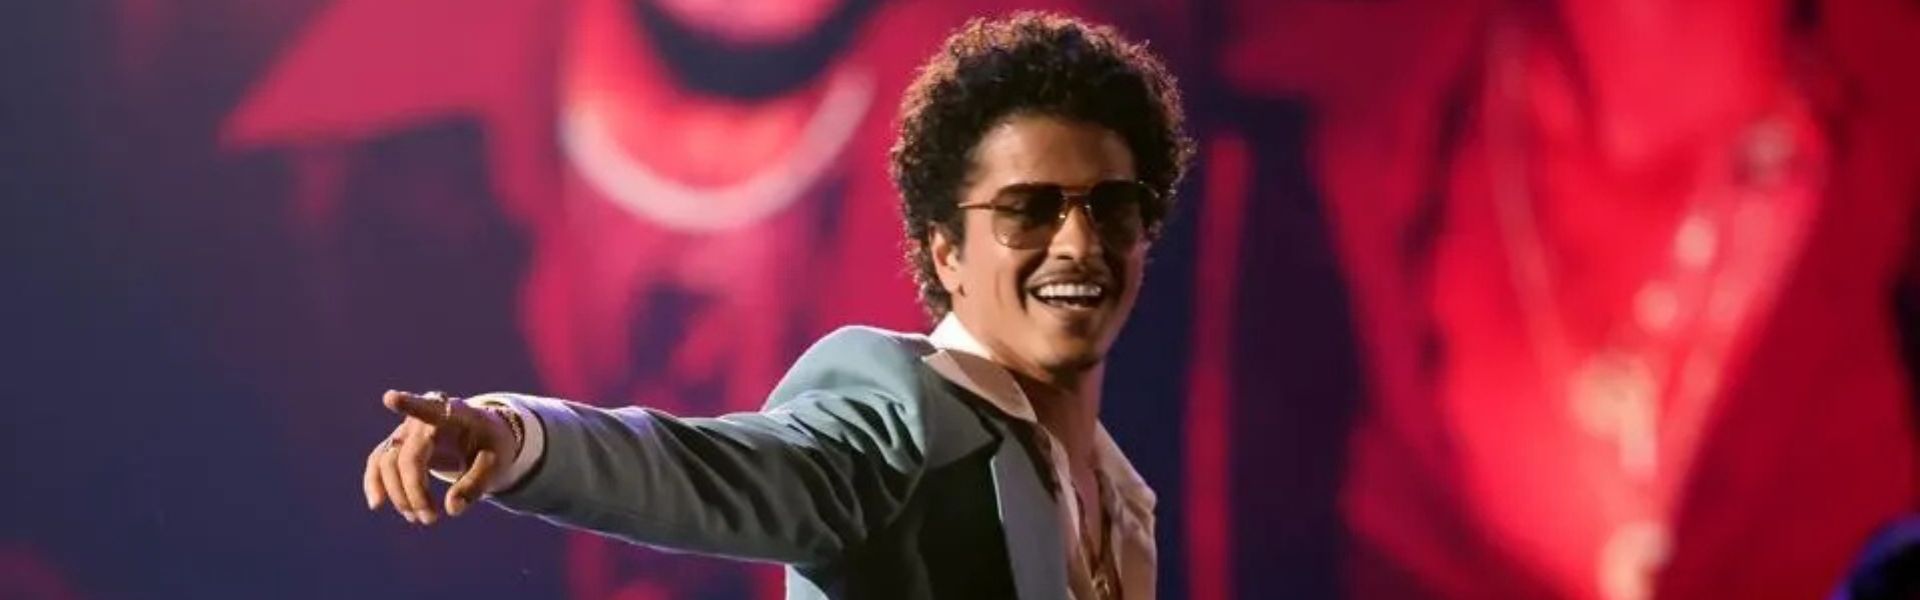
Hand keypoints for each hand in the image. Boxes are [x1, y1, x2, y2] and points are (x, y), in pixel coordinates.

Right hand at [363, 390, 517, 524]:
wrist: (483, 434)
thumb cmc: (491, 444)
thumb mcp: (496, 462)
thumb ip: (476, 484)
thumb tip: (452, 509)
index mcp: (454, 415)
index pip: (431, 410)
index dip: (409, 405)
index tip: (389, 398)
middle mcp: (423, 420)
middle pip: (407, 456)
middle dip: (414, 492)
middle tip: (430, 520)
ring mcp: (407, 431)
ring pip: (387, 461)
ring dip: (397, 493)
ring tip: (417, 518)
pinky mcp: (398, 445)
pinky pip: (378, 462)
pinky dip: (375, 483)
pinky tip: (377, 504)